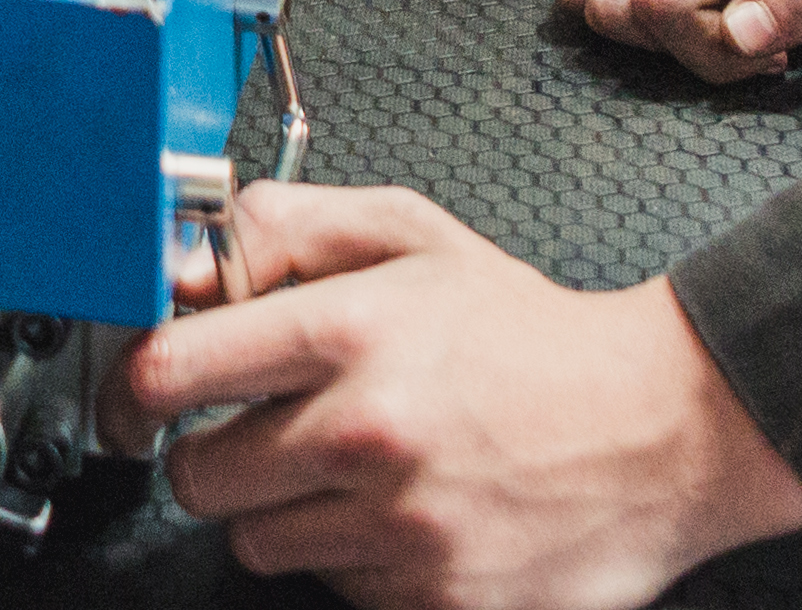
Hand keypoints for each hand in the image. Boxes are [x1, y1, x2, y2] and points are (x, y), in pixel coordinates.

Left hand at [116, 185, 801, 609]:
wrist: (664, 428)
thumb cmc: (530, 333)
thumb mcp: (412, 235)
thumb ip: (286, 229)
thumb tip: (184, 262)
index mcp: (352, 331)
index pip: (169, 373)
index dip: (137, 387)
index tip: (140, 395)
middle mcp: (368, 433)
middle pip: (196, 476)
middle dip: (217, 453)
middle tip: (272, 431)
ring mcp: (401, 529)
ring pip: (258, 543)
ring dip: (287, 512)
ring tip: (361, 469)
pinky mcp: (434, 601)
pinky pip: (336, 590)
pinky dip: (357, 559)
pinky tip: (411, 513)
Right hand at [557, 0, 801, 83]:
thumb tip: (740, 36)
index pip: (660, 5)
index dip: (708, 53)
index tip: (775, 52)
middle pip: (614, 4)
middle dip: (681, 46)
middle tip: (755, 37)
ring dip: (657, 31)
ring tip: (731, 18)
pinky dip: (640, 9)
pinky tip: (704, 1)